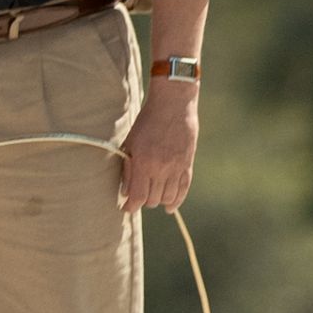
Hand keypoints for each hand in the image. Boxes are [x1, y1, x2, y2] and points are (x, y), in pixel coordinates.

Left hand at [121, 80, 198, 211]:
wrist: (173, 105)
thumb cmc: (147, 121)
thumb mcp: (130, 142)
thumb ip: (127, 168)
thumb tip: (125, 192)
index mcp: (143, 163)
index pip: (137, 197)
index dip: (130, 207)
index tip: (125, 208)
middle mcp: (161, 169)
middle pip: (152, 200)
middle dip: (142, 201)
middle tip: (137, 195)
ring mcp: (176, 168)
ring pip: (167, 198)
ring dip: (158, 200)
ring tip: (152, 196)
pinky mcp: (187, 165)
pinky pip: (183, 190)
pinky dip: (176, 201)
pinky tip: (170, 207)